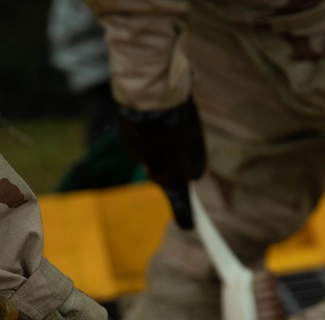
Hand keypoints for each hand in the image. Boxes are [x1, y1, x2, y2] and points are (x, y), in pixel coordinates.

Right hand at [117, 98, 205, 229]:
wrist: (147, 86)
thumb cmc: (177, 109)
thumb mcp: (195, 132)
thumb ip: (197, 157)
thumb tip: (197, 177)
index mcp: (174, 167)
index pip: (179, 199)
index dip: (184, 214)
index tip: (189, 226)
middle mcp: (154, 167)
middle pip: (164, 178)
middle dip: (172, 171)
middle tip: (179, 149)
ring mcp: (139, 155)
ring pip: (152, 161)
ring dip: (159, 151)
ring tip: (165, 126)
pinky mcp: (127, 142)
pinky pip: (140, 147)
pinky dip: (147, 140)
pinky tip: (151, 122)